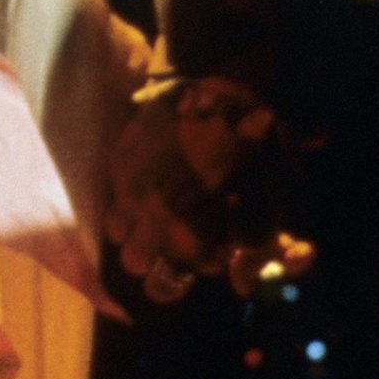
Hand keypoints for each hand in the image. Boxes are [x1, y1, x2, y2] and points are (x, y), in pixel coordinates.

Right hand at [105, 76, 311, 303]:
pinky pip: (113, 193)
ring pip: (115, 231)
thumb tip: (238, 288)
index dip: (186, 272)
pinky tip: (154, 177)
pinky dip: (127, 194)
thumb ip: (253, 253)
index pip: (166, 284)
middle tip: (175, 236)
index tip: (204, 253)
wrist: (227, 90)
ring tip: (159, 210)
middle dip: (152, 256)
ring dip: (134, 227)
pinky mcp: (120, 158)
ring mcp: (129, 186)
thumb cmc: (255, 152)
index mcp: (187, 235)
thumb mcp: (266, 208)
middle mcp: (150, 216)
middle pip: (133, 264)